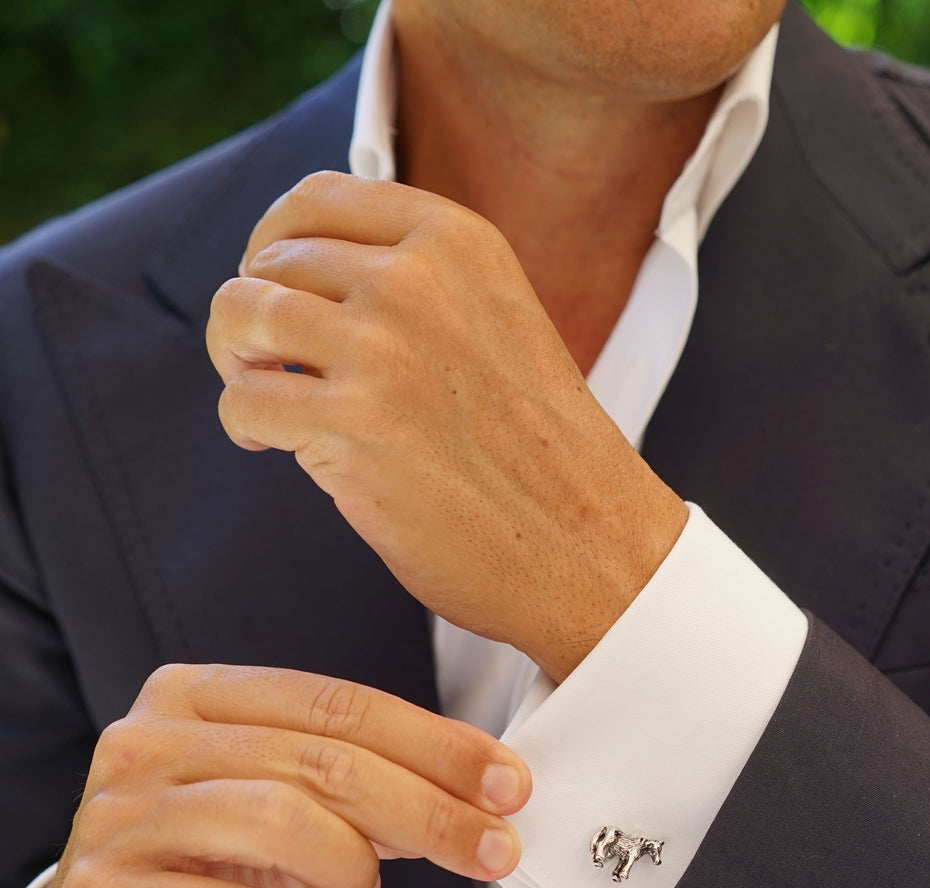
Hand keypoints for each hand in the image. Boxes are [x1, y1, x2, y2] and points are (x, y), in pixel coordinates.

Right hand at [3, 663, 529, 887]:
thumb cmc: (201, 873)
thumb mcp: (281, 813)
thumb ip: (359, 790)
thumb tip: (479, 792)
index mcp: (192, 698)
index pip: (336, 704)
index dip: (434, 743)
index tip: (508, 783)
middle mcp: (146, 743)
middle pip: (319, 760)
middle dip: (426, 807)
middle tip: (492, 849)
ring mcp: (118, 819)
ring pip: (276, 819)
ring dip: (353, 865)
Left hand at [205, 172, 687, 680]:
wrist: (589, 544)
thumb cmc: (542, 453)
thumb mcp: (498, 323)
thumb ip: (421, 288)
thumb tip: (307, 281)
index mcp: (456, 243)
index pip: (319, 198)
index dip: (272, 238)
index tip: (269, 279)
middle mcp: (414, 281)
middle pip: (270, 260)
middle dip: (254, 312)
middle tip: (269, 361)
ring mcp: (379, 351)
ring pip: (240, 315)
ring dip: (236, 360)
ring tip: (264, 396)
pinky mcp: (350, 427)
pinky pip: (243, 401)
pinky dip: (244, 424)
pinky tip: (273, 445)